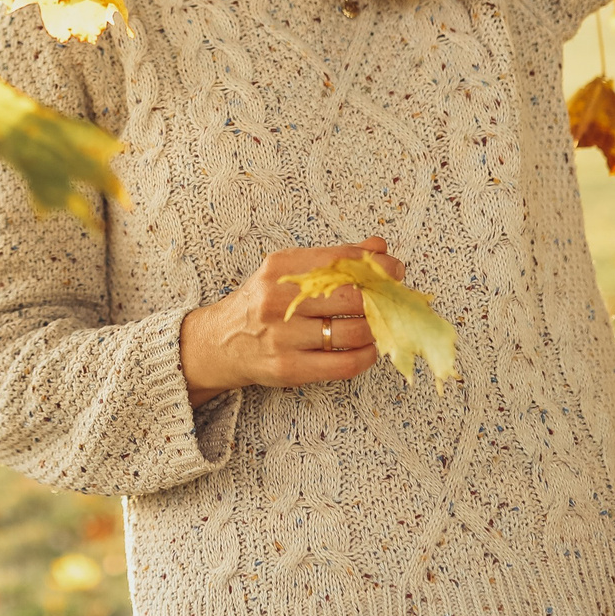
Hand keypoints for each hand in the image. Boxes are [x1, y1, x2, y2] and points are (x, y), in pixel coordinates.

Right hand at [179, 234, 405, 406]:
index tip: (395, 269)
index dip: (376, 265)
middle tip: (396, 298)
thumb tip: (379, 247)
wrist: (218, 342)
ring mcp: (283, 336)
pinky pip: (343, 364)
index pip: (340, 260)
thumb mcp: (288, 272)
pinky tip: (369, 349)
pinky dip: (366, 356)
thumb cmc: (260, 304)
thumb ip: (333, 259)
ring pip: (351, 331)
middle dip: (382, 297)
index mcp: (280, 267)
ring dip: (377, 329)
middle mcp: (279, 299)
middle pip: (351, 296)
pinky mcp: (289, 367)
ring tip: (382, 324)